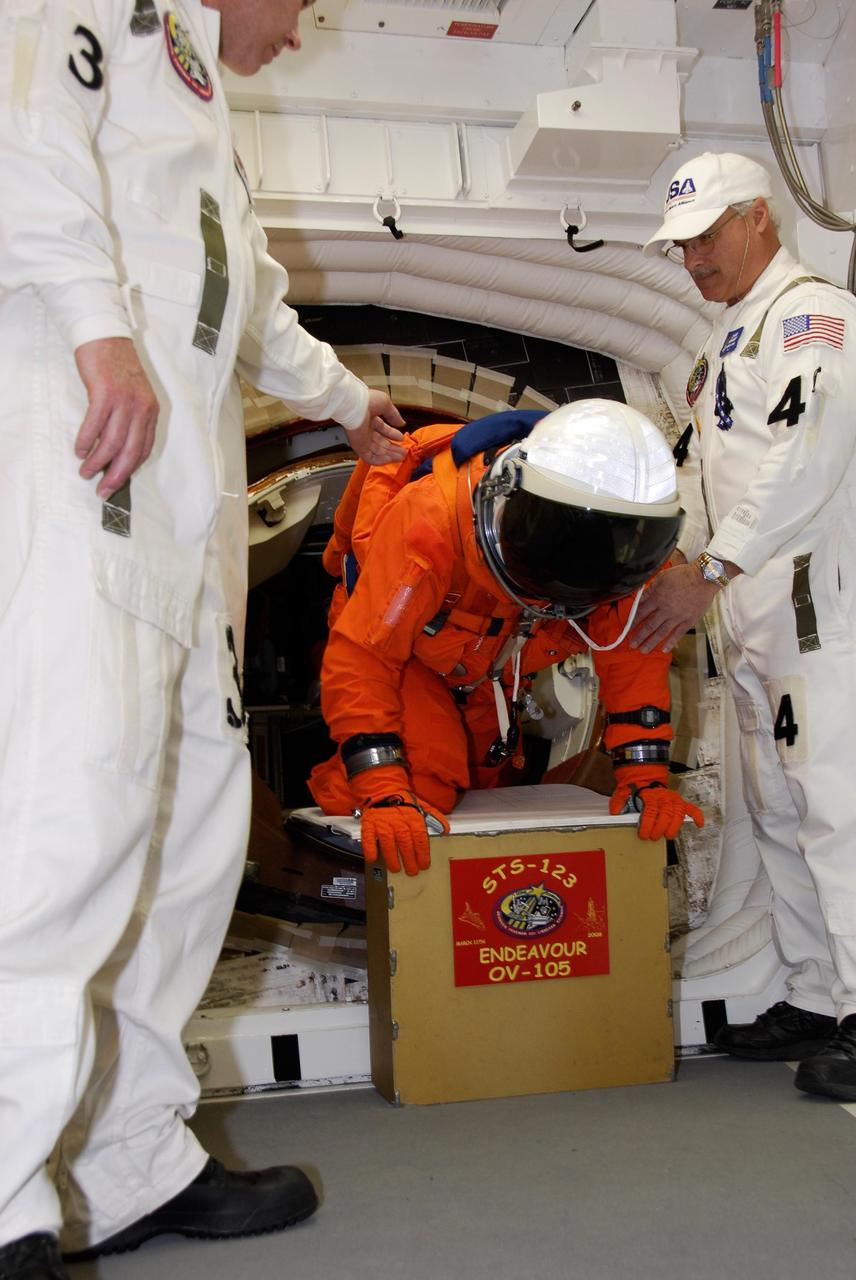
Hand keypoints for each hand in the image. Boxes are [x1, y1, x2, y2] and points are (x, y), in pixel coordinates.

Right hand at [74, 337, 158, 497]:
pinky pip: (95, 424)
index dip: (131, 469)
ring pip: (112, 442)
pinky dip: (86, 440)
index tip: (117, 482)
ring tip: (85, 472)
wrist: (106, 336)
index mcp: (150, 410)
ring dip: (97, 461)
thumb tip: (116, 447)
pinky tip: (78, 450)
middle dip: (116, 475)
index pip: (144, 448)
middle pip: (130, 451)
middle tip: (103, 490)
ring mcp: (124, 400)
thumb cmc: (116, 367)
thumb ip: (130, 418)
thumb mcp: (133, 394)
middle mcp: (141, 408)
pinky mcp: (105, 392)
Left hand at [346, 390, 405, 464]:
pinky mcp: (358, 446)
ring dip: (389, 455)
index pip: (383, 429)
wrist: (353, 405)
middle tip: (403, 451)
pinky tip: (390, 460)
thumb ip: (394, 415)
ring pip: (377, 451)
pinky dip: (380, 460)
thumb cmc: (366, 400)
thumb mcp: (385, 404)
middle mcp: (366, 429)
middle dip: (393, 448)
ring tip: (401, 457)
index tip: (401, 438)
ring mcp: (362, 438)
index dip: (392, 434)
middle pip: (381, 442)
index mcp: (370, 418)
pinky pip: (370, 457)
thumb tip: (401, 422)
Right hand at [360, 792, 449, 875]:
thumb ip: (435, 817)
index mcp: (413, 817)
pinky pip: (369, 837)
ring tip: (395, 868)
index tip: (424, 864)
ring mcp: (383, 822)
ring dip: (392, 858)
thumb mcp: (422, 805)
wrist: (382, 788)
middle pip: (405, 843)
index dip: (423, 853)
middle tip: (411, 871)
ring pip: (388, 843)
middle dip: (409, 859)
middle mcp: (399, 821)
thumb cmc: (402, 799)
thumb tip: (446, 829)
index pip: (420, 838)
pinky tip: (373, 858)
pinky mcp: (370, 823)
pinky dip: (370, 848)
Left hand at [610, 780, 703, 840]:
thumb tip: (615, 811)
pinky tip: (699, 824)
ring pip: (678, 813)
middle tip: (653, 837)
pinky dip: (696, 815)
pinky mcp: (679, 801)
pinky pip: (691, 808)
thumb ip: (618, 801)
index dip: (647, 825)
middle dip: (660, 829)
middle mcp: (663, 797)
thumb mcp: (622, 792)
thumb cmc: (634, 788)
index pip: (650, 811)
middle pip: (665, 814)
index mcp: (649, 795)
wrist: (644, 775)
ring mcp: (673, 799)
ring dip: (674, 826)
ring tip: (668, 836)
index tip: (643, 835)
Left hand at [629, 562, 718, 653]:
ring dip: (651, 642)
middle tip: (631, 645)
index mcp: (657, 598)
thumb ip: (650, 589)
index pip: (641, 612)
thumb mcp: (662, 577)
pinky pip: (678, 634)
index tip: (627, 628)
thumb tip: (639, 597)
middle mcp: (665, 610)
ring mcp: (677, 617)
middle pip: (649, 625)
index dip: (633, 621)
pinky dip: (670, 643)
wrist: (704, 578)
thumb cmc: (683, 575)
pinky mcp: (688, 621)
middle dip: (639, 636)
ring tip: (643, 650)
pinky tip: (664, 649)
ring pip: (661, 632)